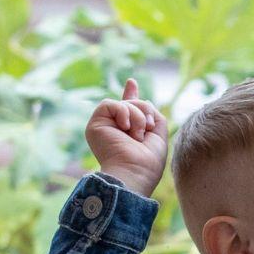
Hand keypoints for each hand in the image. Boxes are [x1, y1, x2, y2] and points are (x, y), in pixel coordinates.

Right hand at [85, 79, 166, 197]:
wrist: (135, 172)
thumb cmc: (148, 160)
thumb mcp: (159, 135)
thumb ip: (154, 116)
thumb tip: (146, 101)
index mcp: (129, 131)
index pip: (128, 108)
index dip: (131, 94)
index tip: (131, 82)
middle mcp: (115, 128)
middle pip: (132, 103)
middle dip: (146, 110)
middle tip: (148, 127)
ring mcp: (104, 126)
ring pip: (124, 103)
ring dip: (138, 115)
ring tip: (137, 135)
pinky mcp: (95, 124)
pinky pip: (110, 103)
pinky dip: (124, 112)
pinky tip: (126, 128)